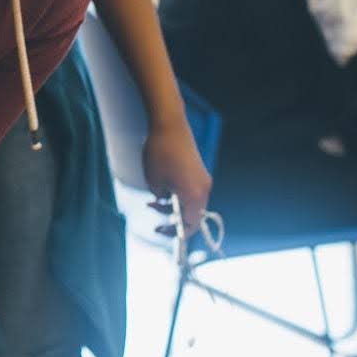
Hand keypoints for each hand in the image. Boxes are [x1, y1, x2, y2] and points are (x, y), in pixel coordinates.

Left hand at [142, 118, 212, 236]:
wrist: (170, 124)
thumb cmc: (160, 153)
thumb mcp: (153, 181)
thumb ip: (160, 198)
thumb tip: (164, 200)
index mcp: (194, 196)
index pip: (191, 225)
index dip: (176, 232)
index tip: (160, 230)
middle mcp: (204, 189)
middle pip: (192, 214)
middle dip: (173, 216)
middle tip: (153, 209)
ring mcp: (203, 179)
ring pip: (191, 201)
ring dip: (174, 204)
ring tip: (155, 196)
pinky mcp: (199, 170)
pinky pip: (192, 190)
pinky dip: (179, 193)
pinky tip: (164, 185)